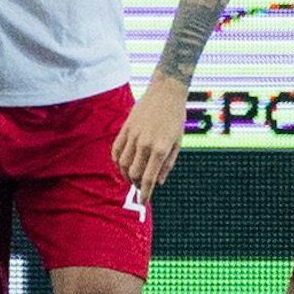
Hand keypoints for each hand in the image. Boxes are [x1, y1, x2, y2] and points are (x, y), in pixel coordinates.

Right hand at [111, 77, 188, 202]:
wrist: (166, 92)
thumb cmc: (175, 118)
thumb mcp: (177, 143)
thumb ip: (168, 164)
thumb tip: (159, 182)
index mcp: (160, 149)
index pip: (149, 178)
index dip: (146, 193)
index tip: (144, 201)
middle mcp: (145, 144)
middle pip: (134, 173)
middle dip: (137, 184)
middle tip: (141, 186)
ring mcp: (133, 135)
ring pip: (122, 164)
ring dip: (126, 175)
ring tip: (132, 177)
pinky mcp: (125, 128)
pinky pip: (116, 150)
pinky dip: (117, 161)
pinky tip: (122, 164)